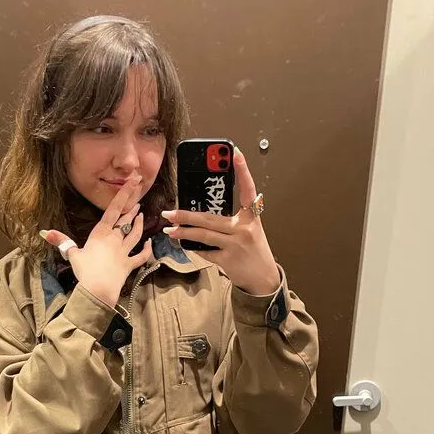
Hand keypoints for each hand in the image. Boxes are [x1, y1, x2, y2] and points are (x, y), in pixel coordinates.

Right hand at [39, 177, 153, 308]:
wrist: (98, 290)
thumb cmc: (85, 271)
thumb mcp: (71, 254)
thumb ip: (61, 241)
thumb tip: (45, 232)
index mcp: (101, 233)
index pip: (113, 210)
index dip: (124, 195)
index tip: (132, 183)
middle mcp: (115, 239)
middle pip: (126, 220)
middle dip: (133, 207)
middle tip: (138, 197)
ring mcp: (124, 252)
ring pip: (135, 234)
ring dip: (139, 224)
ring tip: (141, 215)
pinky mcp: (129, 265)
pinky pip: (141, 256)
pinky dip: (146, 250)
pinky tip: (149, 243)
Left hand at [161, 149, 280, 296]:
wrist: (263, 279)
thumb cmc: (254, 253)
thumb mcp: (249, 231)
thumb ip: (232, 221)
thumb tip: (204, 214)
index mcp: (251, 218)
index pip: (247, 190)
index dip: (243, 171)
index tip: (236, 154)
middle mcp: (244, 229)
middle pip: (210, 217)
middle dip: (186, 215)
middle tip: (170, 212)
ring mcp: (235, 245)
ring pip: (203, 234)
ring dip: (183, 232)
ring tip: (170, 229)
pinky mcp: (227, 260)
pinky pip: (205, 251)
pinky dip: (195, 248)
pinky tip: (186, 245)